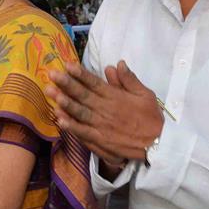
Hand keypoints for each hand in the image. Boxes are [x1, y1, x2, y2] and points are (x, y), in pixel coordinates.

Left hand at [46, 61, 163, 168]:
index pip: (95, 83)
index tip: (67, 65)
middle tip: (51, 74)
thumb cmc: (151, 117)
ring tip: (51, 93)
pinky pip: (83, 131)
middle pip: (83, 95)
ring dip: (64, 102)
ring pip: (80, 112)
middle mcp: (106, 109)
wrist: (158, 144)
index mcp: (116, 97)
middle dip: (66, 84)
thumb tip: (117, 64)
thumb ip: (129, 80)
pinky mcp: (101, 140)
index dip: (80, 74)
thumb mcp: (145, 94)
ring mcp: (102, 125)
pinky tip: (59, 119)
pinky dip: (71, 125)